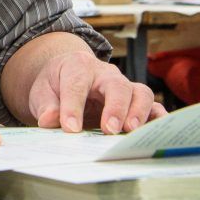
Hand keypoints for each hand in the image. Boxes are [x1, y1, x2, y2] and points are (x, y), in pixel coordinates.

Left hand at [23, 50, 164, 134]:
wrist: (67, 77)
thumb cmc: (55, 85)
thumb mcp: (42, 92)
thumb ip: (46, 105)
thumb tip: (50, 119)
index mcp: (79, 66)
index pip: (77, 84)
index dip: (73, 106)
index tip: (71, 128)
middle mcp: (106, 74)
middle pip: (117, 85)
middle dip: (115, 108)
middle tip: (110, 130)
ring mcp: (124, 86)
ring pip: (140, 93)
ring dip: (138, 113)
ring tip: (131, 132)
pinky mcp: (135, 101)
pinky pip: (153, 106)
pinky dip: (157, 119)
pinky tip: (155, 133)